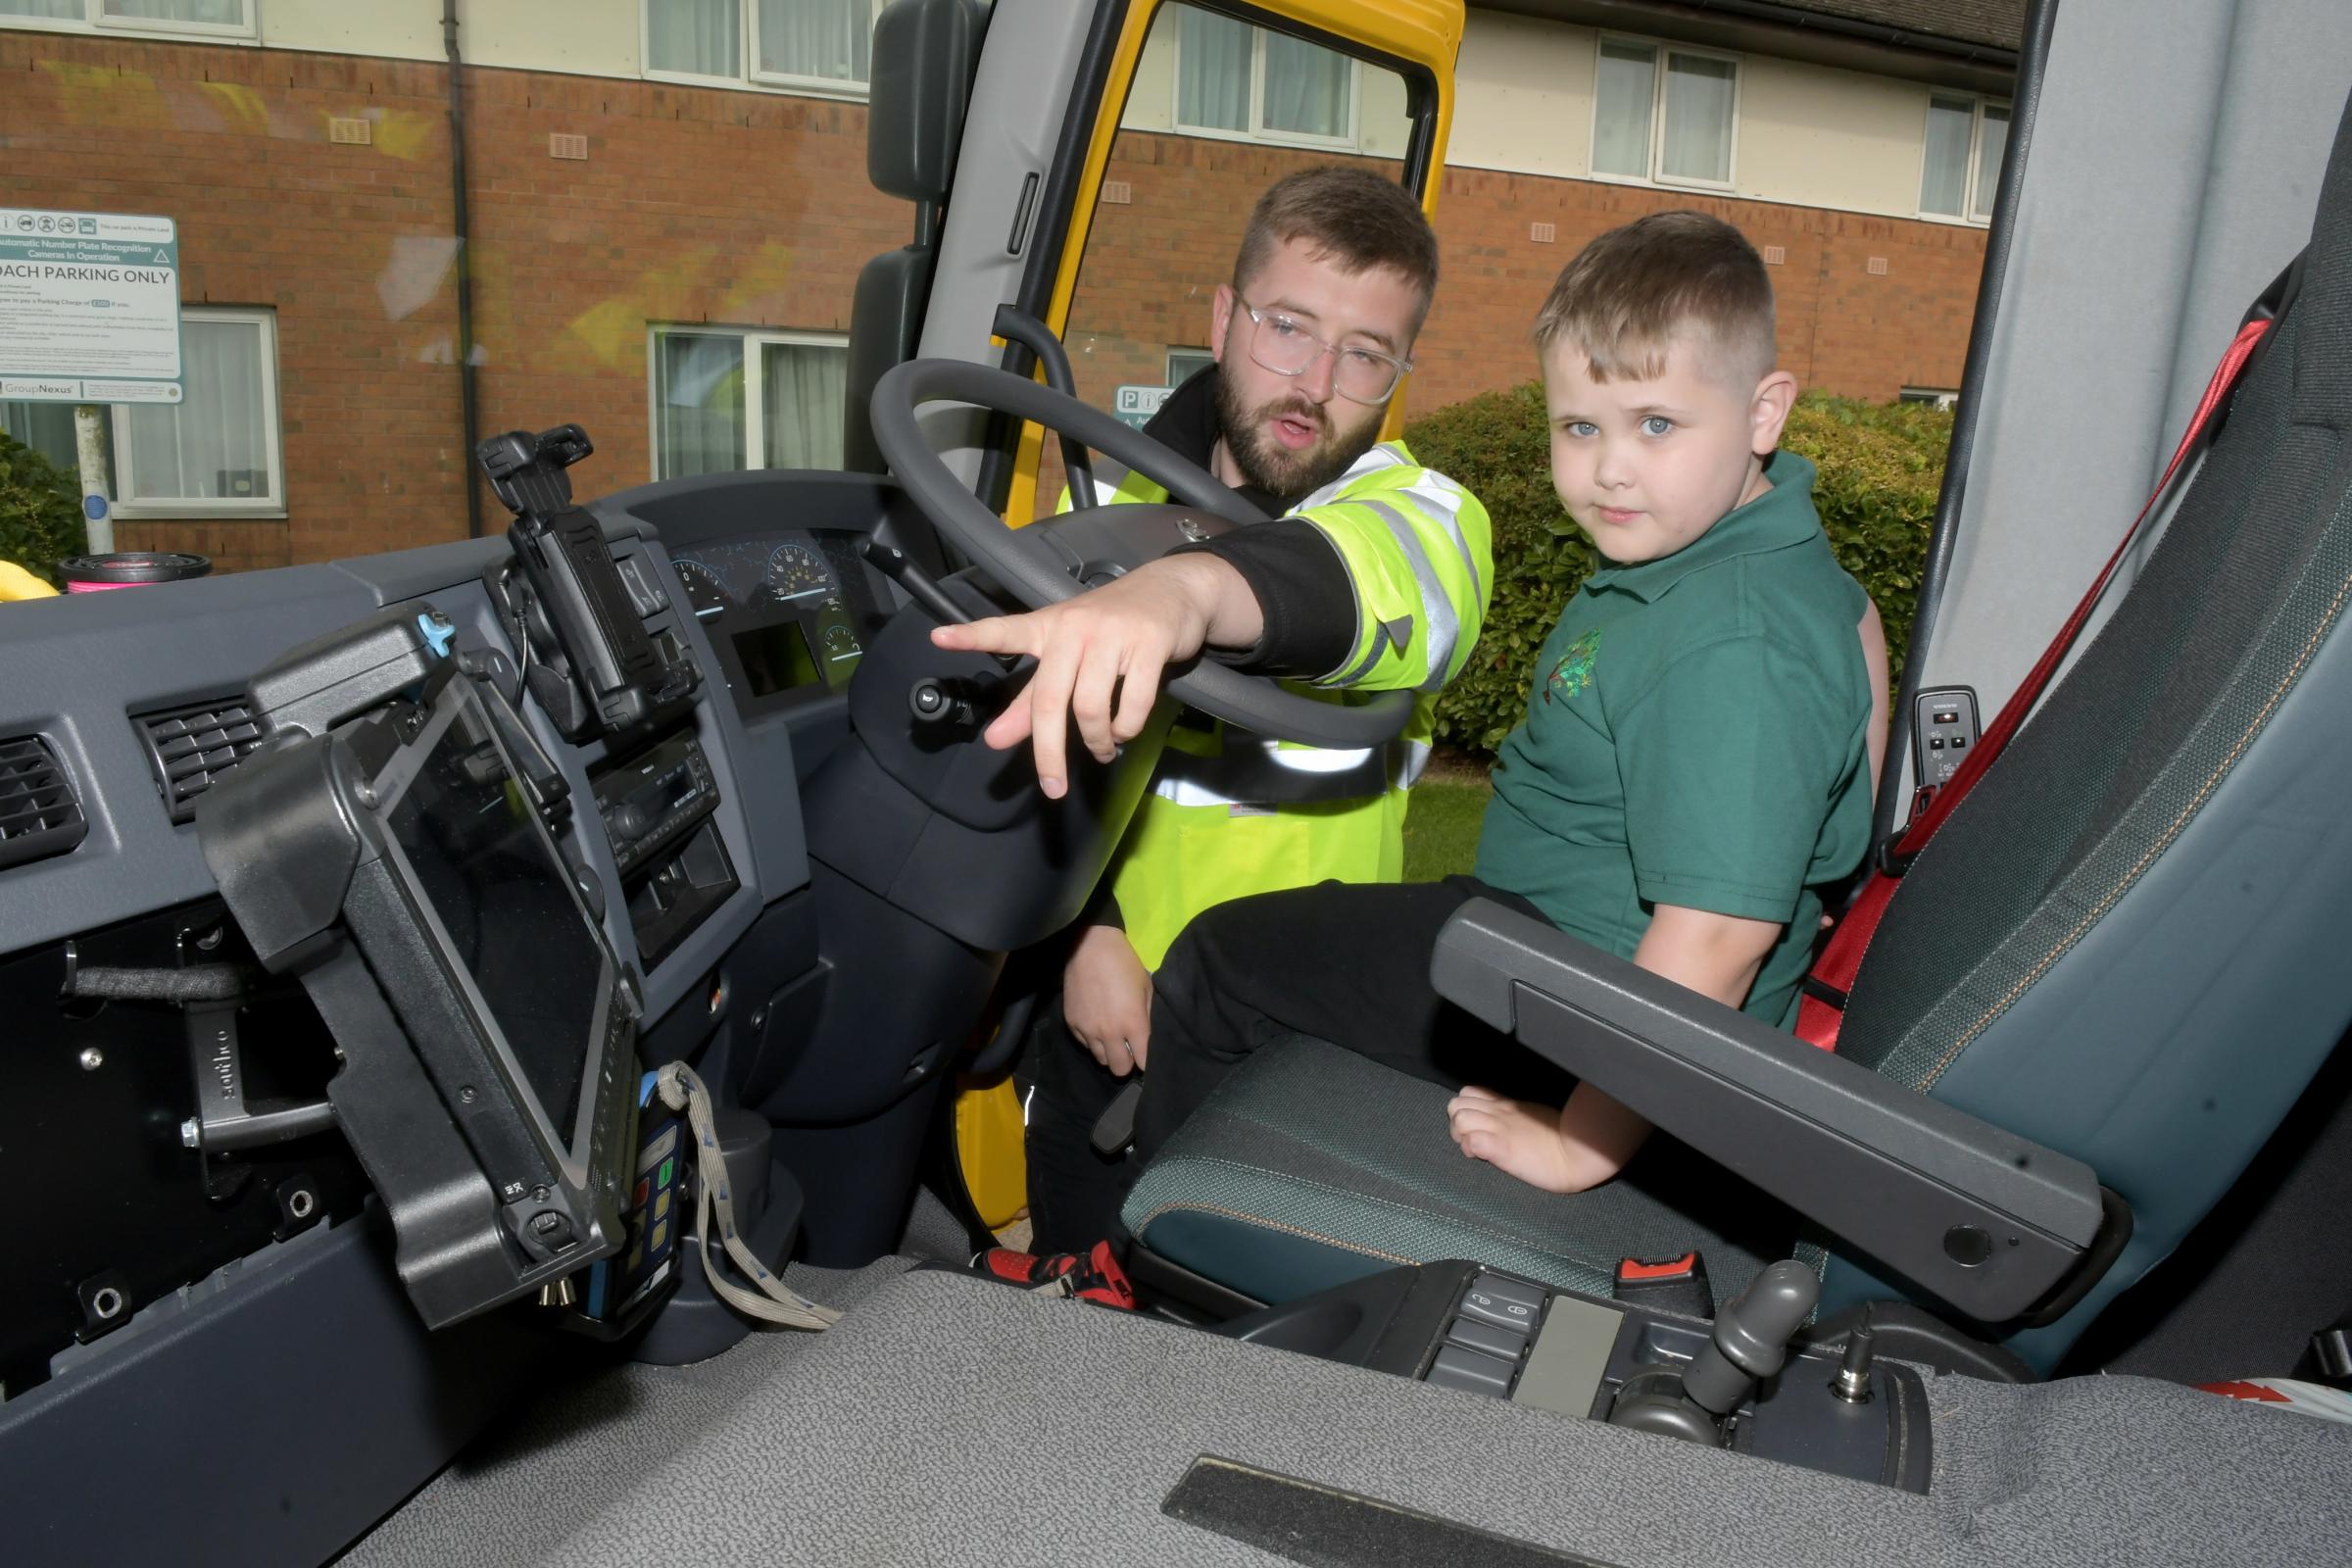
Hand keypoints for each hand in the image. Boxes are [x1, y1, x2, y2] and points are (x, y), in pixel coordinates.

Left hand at [929, 555, 1261, 798]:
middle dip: (1048, 751)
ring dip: (1096, 741)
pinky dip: (1127, 729)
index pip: (1005, 632)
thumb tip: (995, 741)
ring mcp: (1112, 635)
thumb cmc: (1112, 628)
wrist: (1174, 591)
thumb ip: (1031, 702)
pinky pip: (1133, 704)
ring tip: (1102, 749)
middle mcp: (1075, 628)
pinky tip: (1125, 731)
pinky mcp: (1149, 644)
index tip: (937, 638)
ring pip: (1090, 706)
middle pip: (1050, 698)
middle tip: (1053, 786)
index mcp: (1048, 628)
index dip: (972, 637)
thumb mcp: (1068, 657)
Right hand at [1062, 924, 1153, 1076]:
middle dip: (1127, 1063)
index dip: (1145, 1061)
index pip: (1142, 1061)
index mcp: (1132, 1023)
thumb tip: (1148, 1036)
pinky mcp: (1071, 1024)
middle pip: (1119, 1068)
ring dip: (1108, 1052)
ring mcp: (1088, 1030)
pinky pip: (1084, 1044)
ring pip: (1100, 1059)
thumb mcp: (1146, 987)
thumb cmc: (1124, 964)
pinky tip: (1095, 1025)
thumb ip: (1148, 1016)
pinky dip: (1092, 1040)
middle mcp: (1109, 1032)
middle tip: (1128, 1050)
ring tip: (1111, 1037)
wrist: (1089, 947)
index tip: (1145, 1056)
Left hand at [1446, 1082, 1649, 1193]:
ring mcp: (1499, 1129)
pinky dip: (1471, 1149)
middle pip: (1455, 1105)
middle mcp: (1499, 1114)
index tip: (1476, 1127)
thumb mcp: (1532, 1114)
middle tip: (1472, 1139)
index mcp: (1506, 1105)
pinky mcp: (1501, 1149)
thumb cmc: (1561, 1136)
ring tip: (1477, 1150)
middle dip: (1457, 1124)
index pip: (1468, 1093)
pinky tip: (1484, 1157)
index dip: (1465, 1109)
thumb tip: (1501, 1116)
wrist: (1579, 1151)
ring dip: (1461, 1136)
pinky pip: (1472, 1142)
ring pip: (1459, 1120)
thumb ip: (1513, 1112)